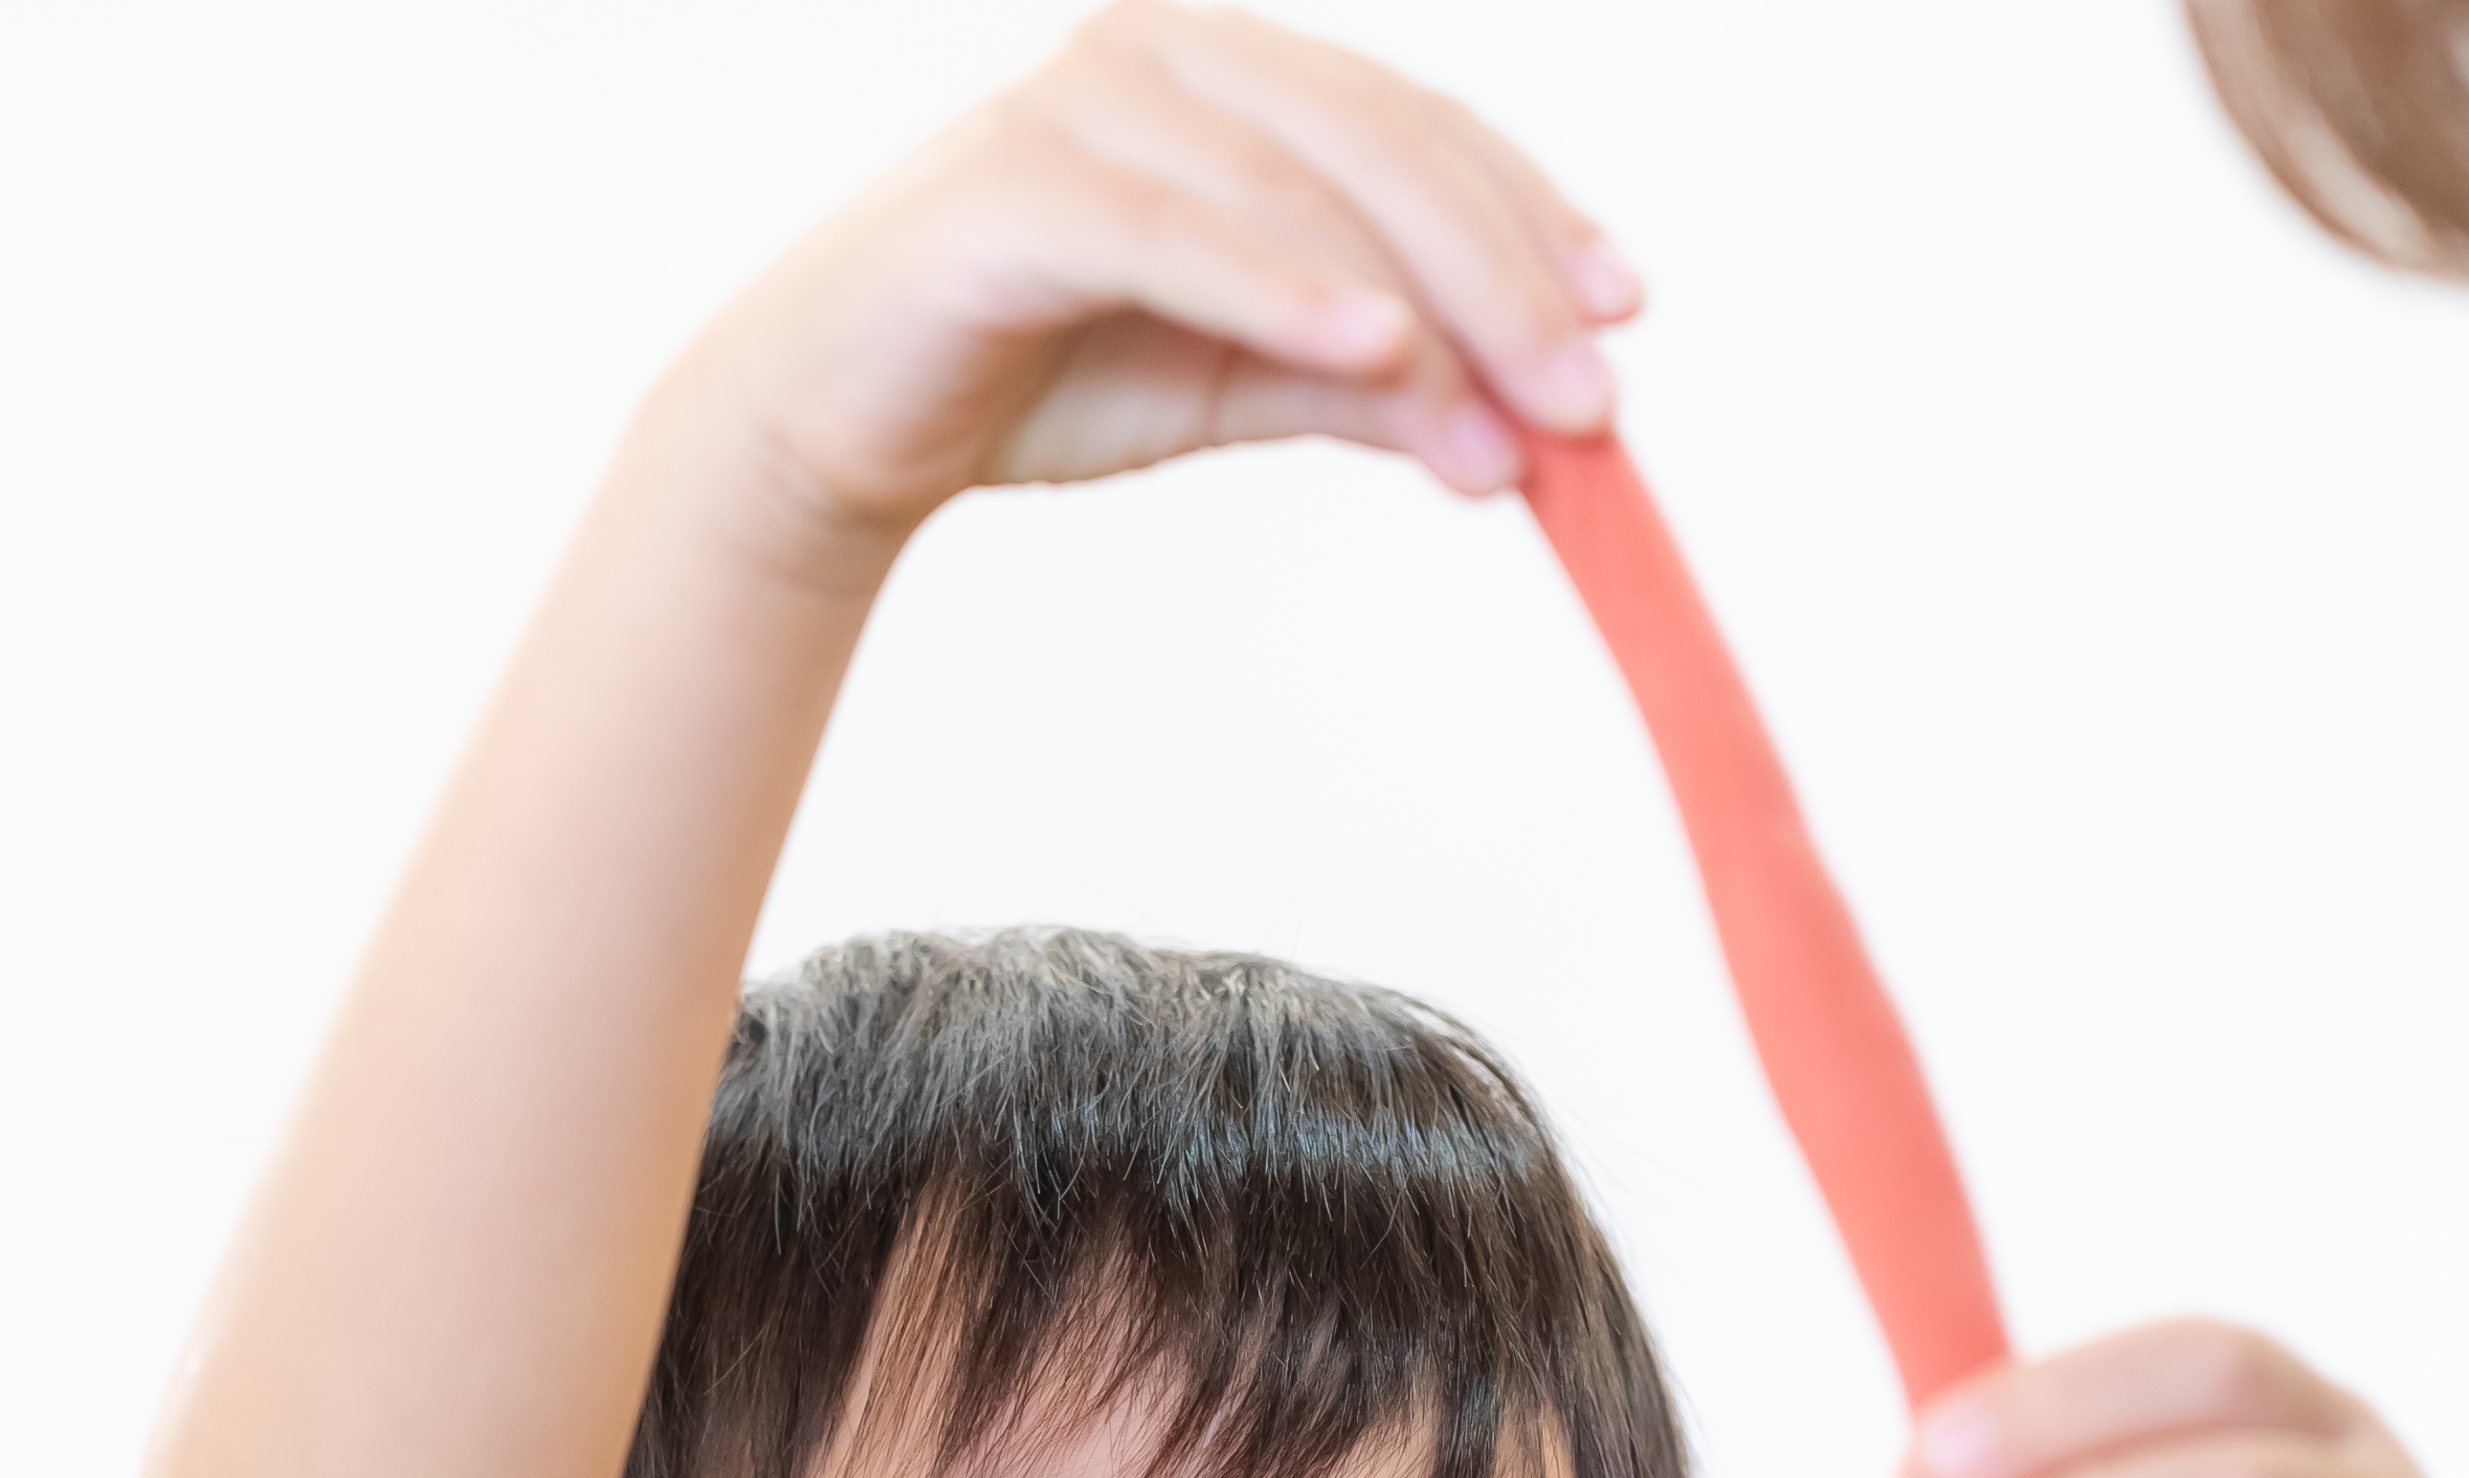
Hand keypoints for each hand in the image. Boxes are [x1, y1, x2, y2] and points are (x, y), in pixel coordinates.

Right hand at [685, 4, 1637, 568]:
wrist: (843, 421)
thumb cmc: (1045, 370)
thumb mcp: (1248, 382)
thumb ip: (1377, 385)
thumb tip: (1525, 434)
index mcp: (1234, 73)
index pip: (1419, 127)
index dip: (1532, 214)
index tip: (1625, 313)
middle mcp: (1164, 53)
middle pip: (1377, 148)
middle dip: (1502, 279)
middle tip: (1586, 405)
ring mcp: (1080, 104)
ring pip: (1292, 190)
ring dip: (1417, 316)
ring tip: (1500, 433)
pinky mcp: (1010, 188)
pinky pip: (1171, 232)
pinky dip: (1277, 288)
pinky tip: (1371, 349)